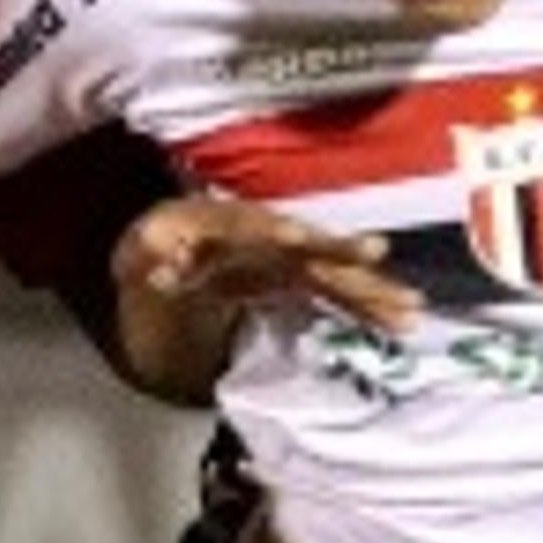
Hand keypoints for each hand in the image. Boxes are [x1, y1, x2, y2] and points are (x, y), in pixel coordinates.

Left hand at [112, 194, 418, 332]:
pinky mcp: (300, 279)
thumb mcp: (133, 256)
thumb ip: (147, 255)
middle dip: (339, 249)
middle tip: (376, 253)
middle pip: (306, 242)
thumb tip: (160, 262)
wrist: (168, 259)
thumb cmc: (150, 254)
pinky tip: (404, 320)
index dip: (270, 230)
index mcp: (223, 222)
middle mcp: (265, 233)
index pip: (248, 225)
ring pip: (332, 271)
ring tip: (409, 305)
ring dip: (369, 286)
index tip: (294, 238)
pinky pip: (338, 292)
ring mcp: (287, 256)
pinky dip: (369, 305)